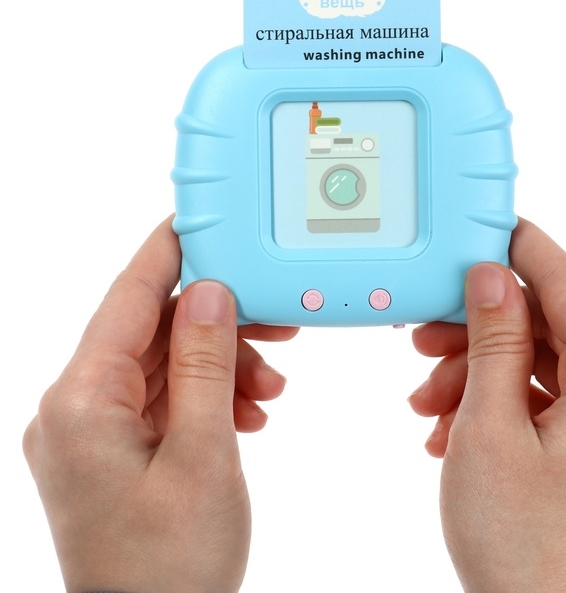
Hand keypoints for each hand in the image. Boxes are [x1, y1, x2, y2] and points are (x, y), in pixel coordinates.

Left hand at [23, 217, 297, 592]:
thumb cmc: (172, 567)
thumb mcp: (203, 455)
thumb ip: (204, 364)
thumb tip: (208, 291)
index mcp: (81, 402)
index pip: (128, 298)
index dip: (169, 252)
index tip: (203, 220)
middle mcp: (74, 407)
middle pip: (151, 331)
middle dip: (218, 325)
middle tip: (277, 323)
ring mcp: (91, 429)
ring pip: (163, 363)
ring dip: (220, 365)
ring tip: (270, 390)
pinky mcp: (112, 447)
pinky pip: (163, 397)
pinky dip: (207, 394)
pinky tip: (247, 412)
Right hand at [410, 218, 565, 592]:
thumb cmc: (517, 544)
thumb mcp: (489, 425)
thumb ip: (494, 338)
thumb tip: (490, 276)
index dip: (526, 250)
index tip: (488, 228)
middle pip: (551, 327)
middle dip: (480, 329)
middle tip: (426, 335)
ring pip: (541, 363)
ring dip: (478, 371)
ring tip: (427, 399)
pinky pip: (545, 397)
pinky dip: (497, 400)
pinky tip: (450, 425)